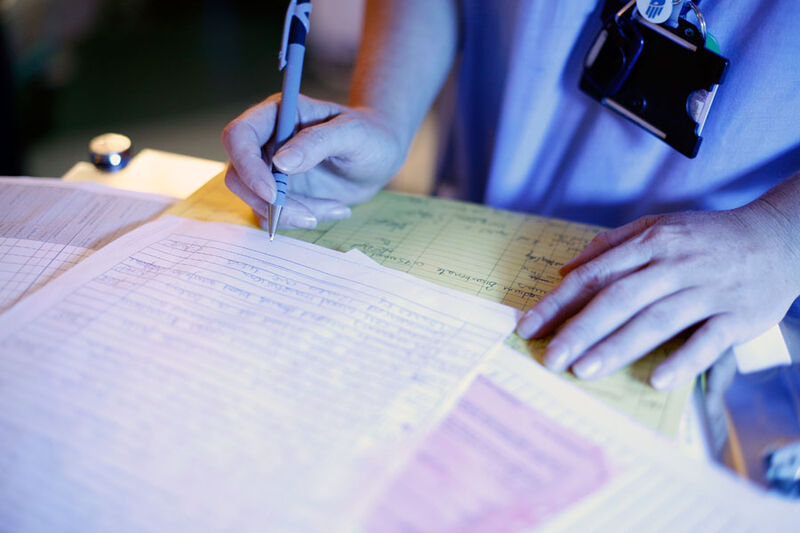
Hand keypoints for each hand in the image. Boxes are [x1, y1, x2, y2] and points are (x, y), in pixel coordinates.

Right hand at [221, 94, 406, 228]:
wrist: (381, 156)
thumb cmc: (370, 135)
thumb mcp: (352, 134)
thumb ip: (318, 142)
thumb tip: (280, 163)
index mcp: (277, 115)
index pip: (238, 136)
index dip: (247, 166)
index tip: (273, 193)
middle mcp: (266, 142)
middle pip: (238, 175)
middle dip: (269, 202)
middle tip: (310, 216)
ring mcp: (270, 170)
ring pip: (256, 201)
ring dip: (292, 214)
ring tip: (336, 208)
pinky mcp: (281, 194)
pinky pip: (275, 215)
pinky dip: (302, 220)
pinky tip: (335, 208)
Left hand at [516, 204, 799, 389]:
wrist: (781, 237)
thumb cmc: (707, 237)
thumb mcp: (658, 226)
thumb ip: (610, 245)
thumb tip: (565, 268)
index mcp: (650, 243)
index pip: (594, 275)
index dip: (558, 302)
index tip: (528, 326)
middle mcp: (674, 265)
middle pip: (618, 298)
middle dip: (579, 330)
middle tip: (549, 357)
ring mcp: (707, 290)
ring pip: (656, 319)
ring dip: (618, 346)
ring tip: (583, 370)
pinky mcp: (738, 315)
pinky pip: (707, 340)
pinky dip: (683, 359)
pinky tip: (655, 380)